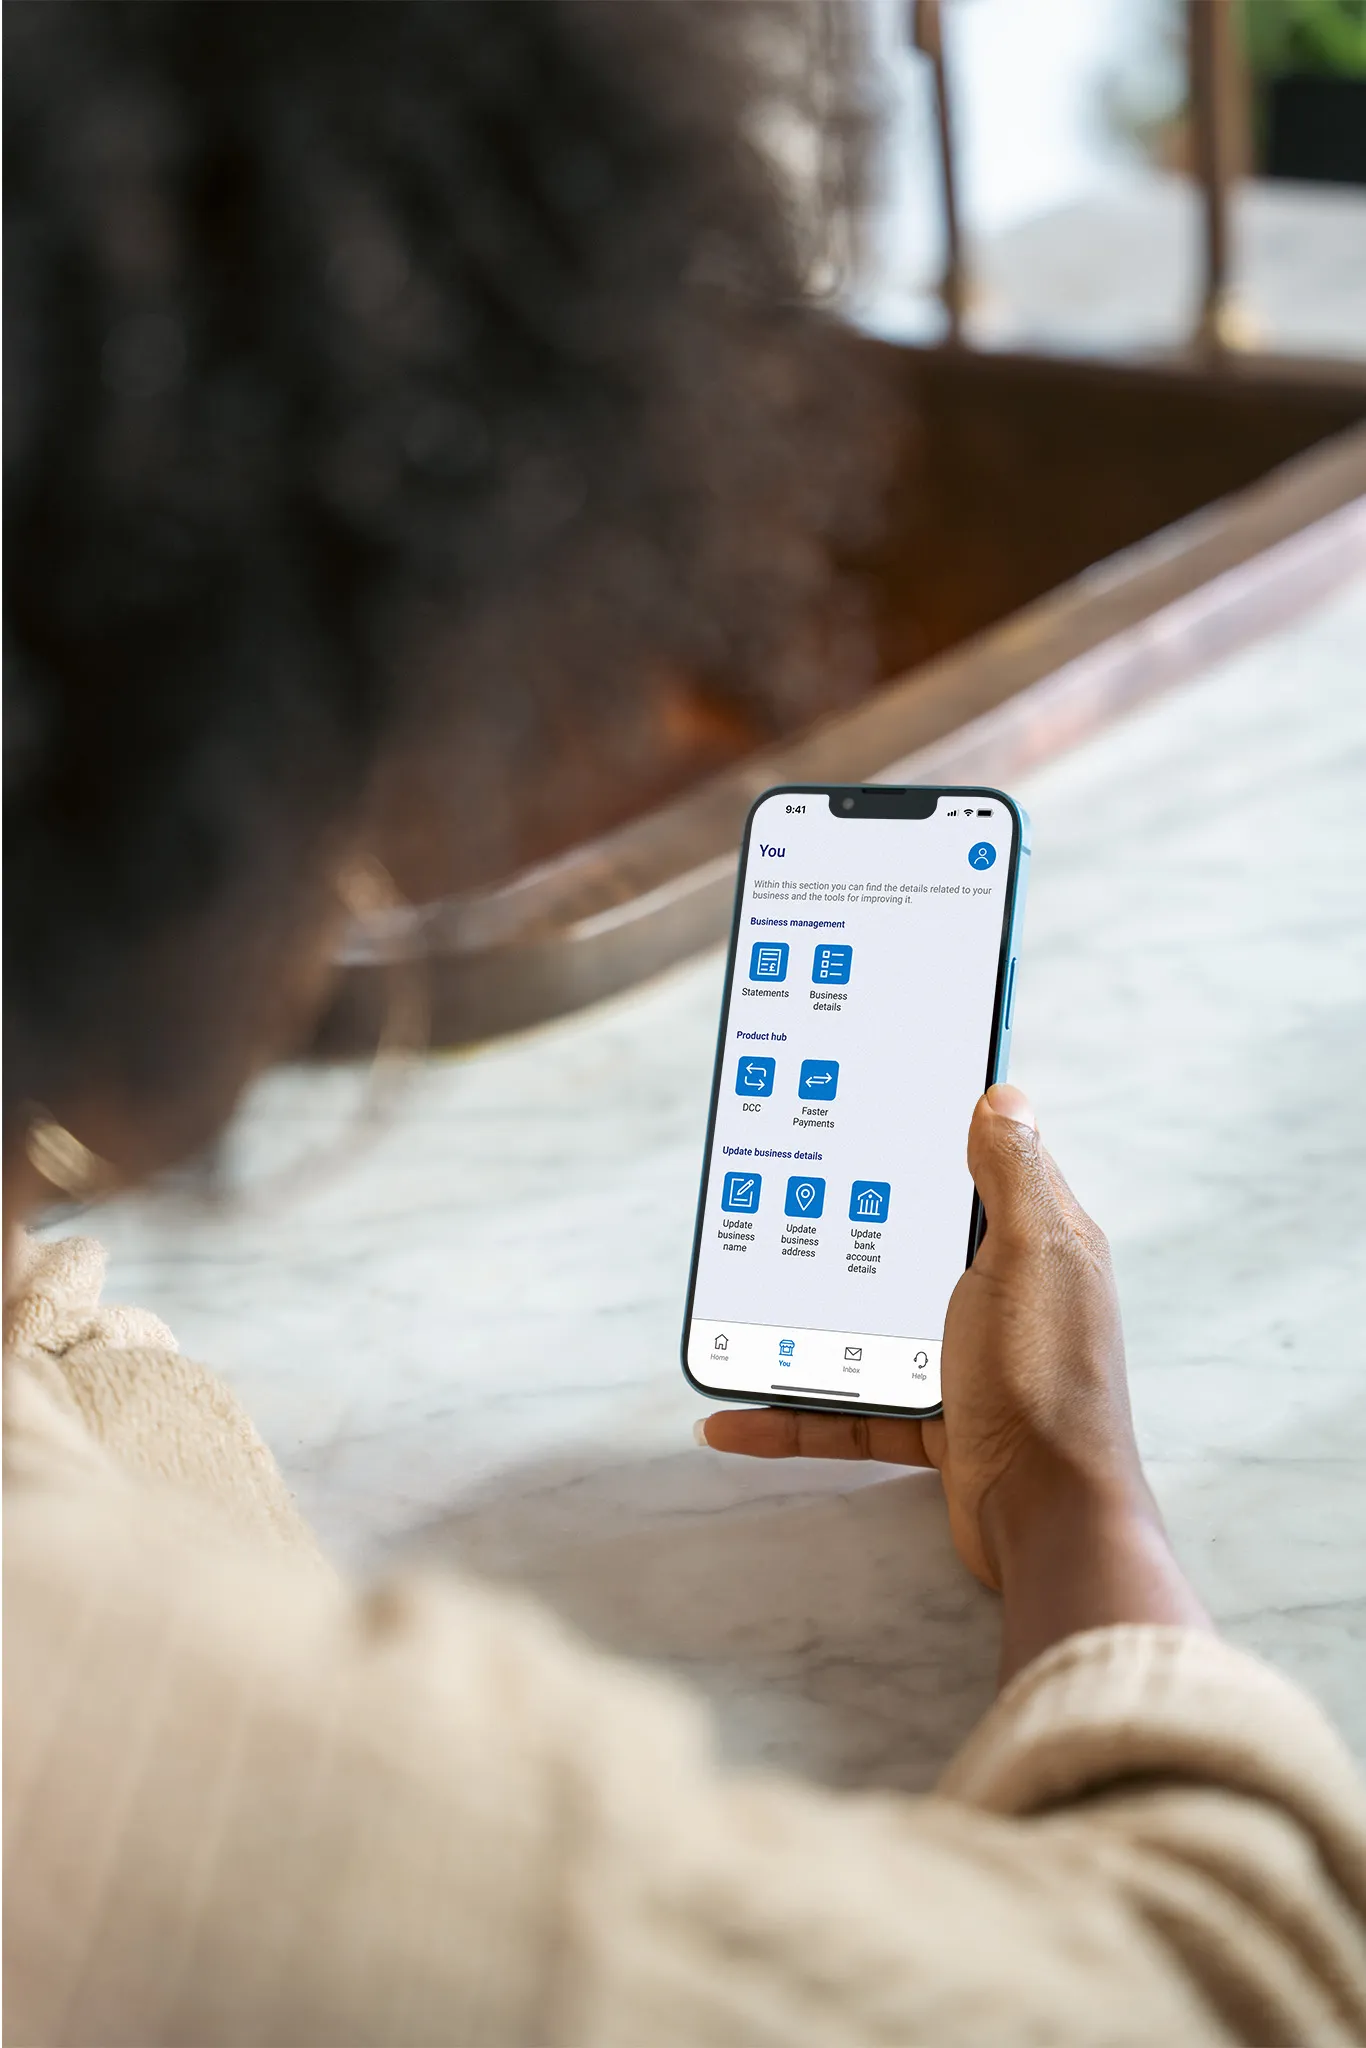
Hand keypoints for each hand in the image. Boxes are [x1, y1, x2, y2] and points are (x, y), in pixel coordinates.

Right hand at [698, 1086, 1207, 1672]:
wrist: (1050, 1522)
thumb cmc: (1046, 1381)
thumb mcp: (1026, 1256)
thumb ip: (1010, 1177)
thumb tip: (1001, 1094)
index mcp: (1036, 1243)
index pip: (983, 1168)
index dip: (935, 1130)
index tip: (872, 1099)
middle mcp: (1007, 1296)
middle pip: (913, 1245)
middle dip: (847, 1226)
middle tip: (779, 1193)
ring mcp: (970, 1362)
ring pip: (872, 1327)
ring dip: (806, 1324)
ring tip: (740, 1305)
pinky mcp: (939, 1423)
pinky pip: (854, 1409)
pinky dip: (795, 1415)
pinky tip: (735, 1420)